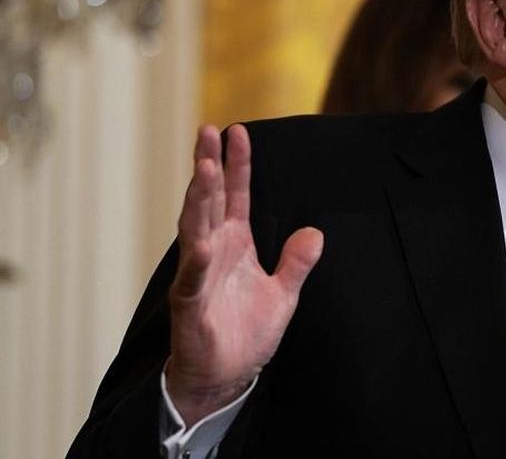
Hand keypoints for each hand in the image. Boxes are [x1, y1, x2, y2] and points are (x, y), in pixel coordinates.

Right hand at [166, 124, 322, 426]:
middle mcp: (212, 251)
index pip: (235, 196)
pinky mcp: (190, 303)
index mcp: (234, 245)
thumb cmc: (247, 333)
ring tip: (204, 166)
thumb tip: (316, 233)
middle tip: (208, 130)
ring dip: (199, 198)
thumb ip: (297, 262)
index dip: (237, 165)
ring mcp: (198, 274)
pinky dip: (196, 259)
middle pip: (210, 200)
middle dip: (208, 165)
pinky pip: (192, 277)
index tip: (236, 131)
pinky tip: (201, 241)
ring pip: (196, 228)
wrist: (226, 375)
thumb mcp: (284, 293)